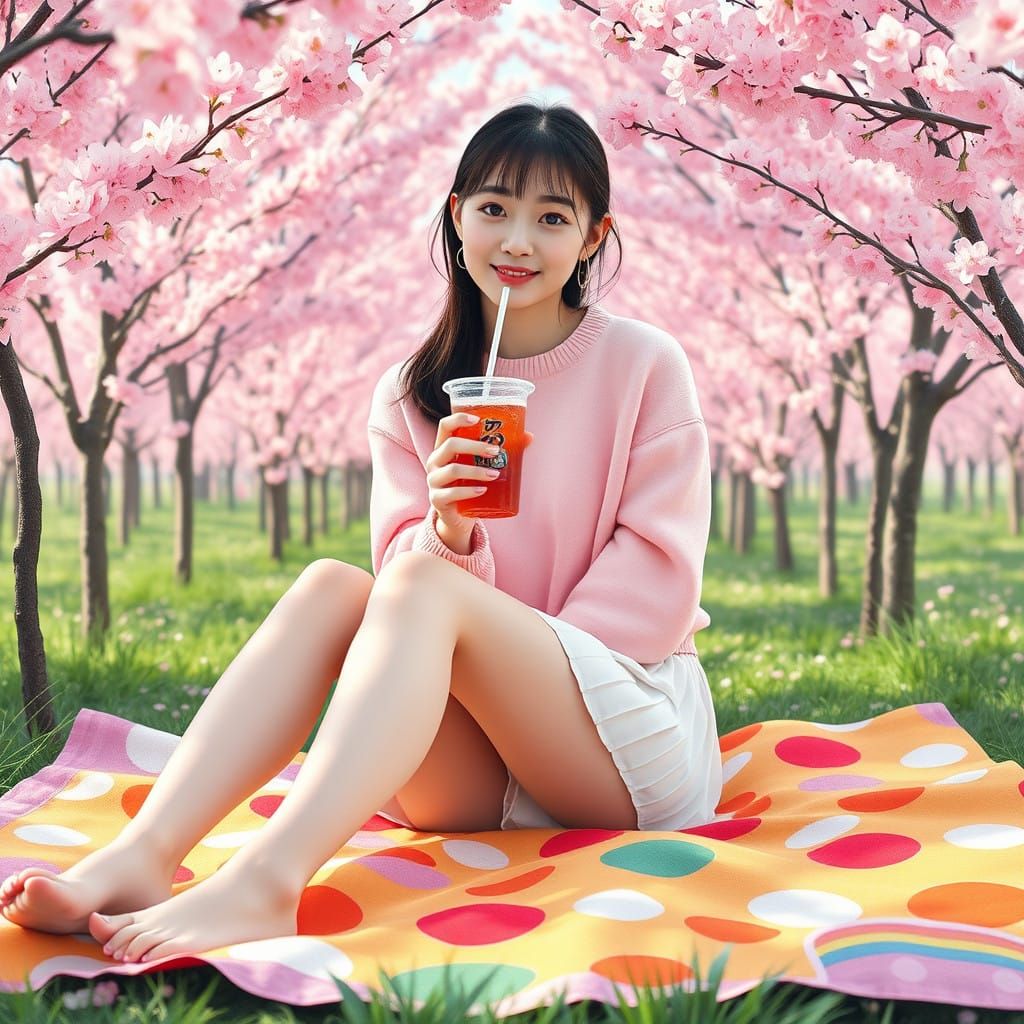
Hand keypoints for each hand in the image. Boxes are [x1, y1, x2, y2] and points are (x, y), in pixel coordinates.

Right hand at [427, 412, 533, 533]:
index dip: (459, 419)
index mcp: (444, 448)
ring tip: (495, 474)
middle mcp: (435, 461)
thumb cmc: (470, 484)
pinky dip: (469, 491)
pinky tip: (483, 490)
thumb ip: (500, 451)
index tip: (478, 420)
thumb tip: (529, 437)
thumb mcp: (481, 466)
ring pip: (453, 470)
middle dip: (475, 446)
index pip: (445, 426)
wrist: (457, 517)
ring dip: (476, 471)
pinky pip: (451, 494)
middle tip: (495, 451)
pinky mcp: (437, 500)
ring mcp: (434, 481)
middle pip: (451, 445)